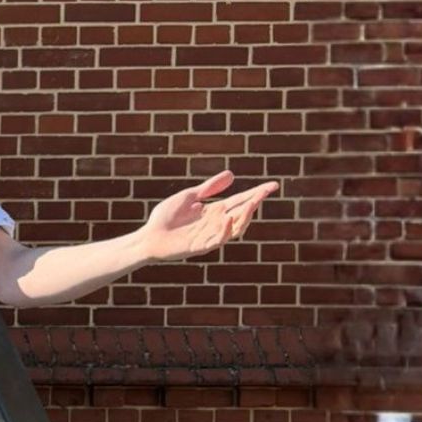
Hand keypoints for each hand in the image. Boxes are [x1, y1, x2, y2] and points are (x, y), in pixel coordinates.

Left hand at [135, 171, 277, 261]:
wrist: (148, 236)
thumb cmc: (166, 217)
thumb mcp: (189, 197)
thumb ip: (209, 188)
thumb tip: (232, 175)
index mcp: (215, 211)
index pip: (241, 201)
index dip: (257, 193)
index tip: (273, 185)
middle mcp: (216, 224)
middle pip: (242, 213)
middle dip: (254, 203)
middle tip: (264, 192)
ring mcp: (209, 236)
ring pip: (234, 228)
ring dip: (244, 216)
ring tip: (252, 202)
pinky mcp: (199, 247)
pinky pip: (216, 240)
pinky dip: (224, 230)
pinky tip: (227, 218)